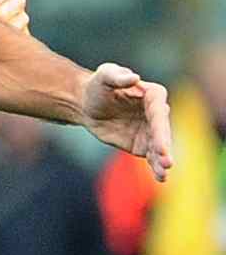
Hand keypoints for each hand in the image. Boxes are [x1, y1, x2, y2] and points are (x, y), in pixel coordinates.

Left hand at [82, 62, 174, 180]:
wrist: (86, 104)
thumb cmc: (98, 85)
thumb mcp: (104, 76)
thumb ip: (117, 76)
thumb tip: (134, 77)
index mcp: (152, 95)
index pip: (158, 112)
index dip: (160, 128)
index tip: (161, 145)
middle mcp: (156, 114)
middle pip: (162, 132)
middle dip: (164, 146)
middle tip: (167, 162)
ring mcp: (151, 131)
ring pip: (160, 147)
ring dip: (163, 160)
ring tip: (164, 172)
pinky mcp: (142, 144)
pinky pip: (151, 157)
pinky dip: (156, 167)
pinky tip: (160, 178)